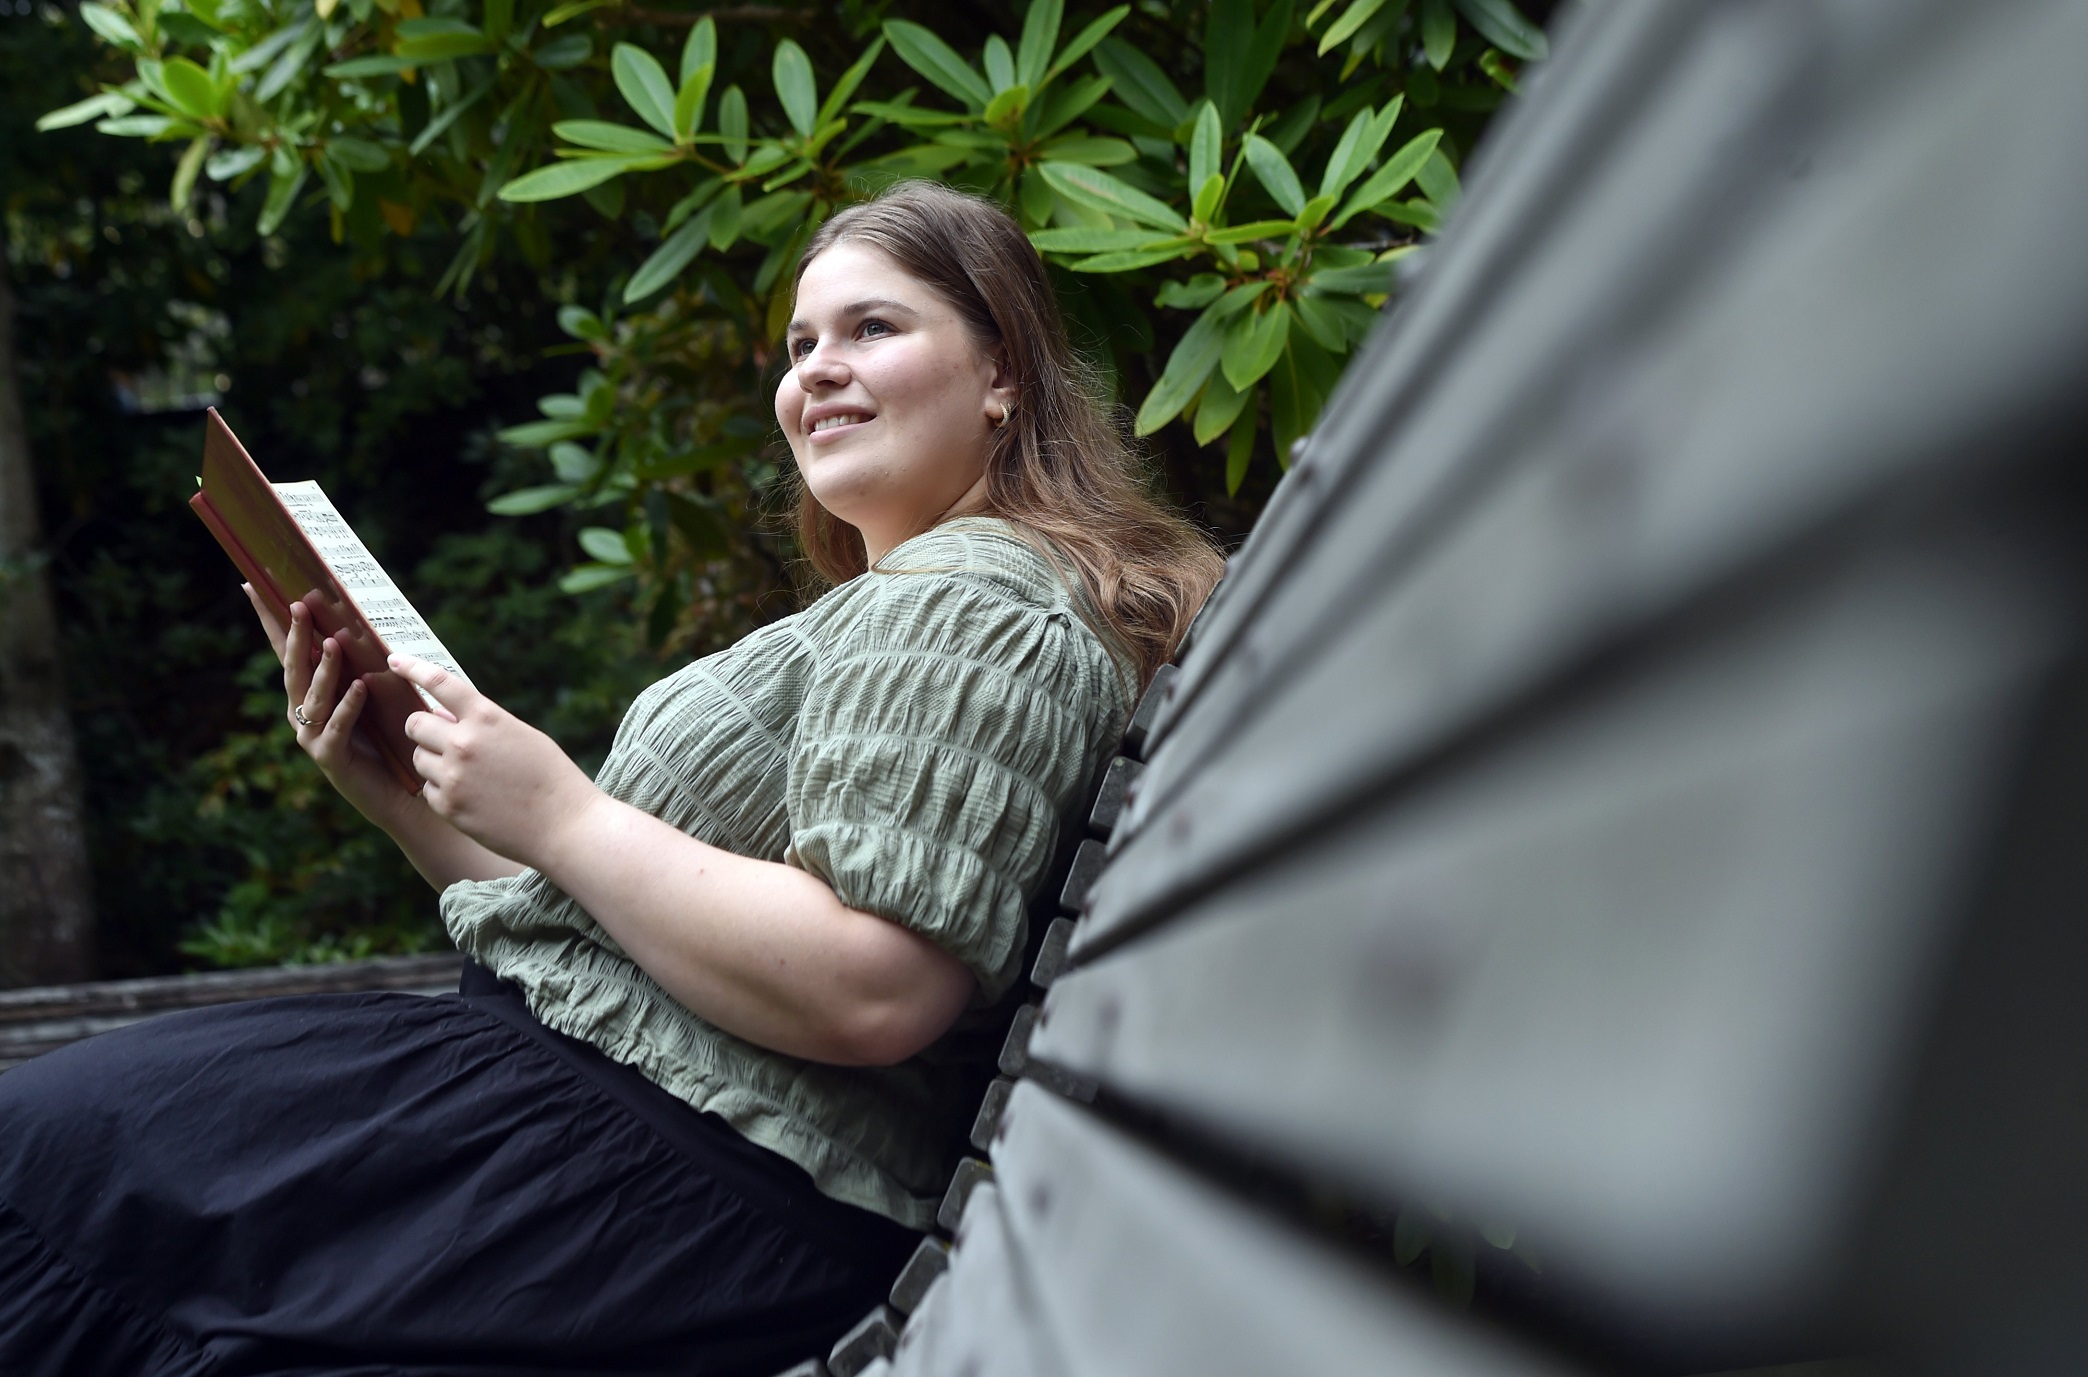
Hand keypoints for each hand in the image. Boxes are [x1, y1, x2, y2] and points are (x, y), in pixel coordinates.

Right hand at [244, 584, 413, 821]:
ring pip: (314, 697)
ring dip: (325, 669)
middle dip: (295, 636)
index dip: (271, 621)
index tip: (253, 586)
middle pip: (295, 669)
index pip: (286, 651)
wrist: (403, 792)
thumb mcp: (376, 695)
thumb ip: (363, 664)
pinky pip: (337, 728)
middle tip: (300, 605)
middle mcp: (302, 714)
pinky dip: (348, 707)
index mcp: (307, 695)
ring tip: (335, 643)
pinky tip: (360, 687)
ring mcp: (313, 738)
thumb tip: (364, 620)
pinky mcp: (331, 760)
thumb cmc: (391, 739)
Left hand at [390, 652, 602, 869]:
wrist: (564, 826)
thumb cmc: (550, 777)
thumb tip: (442, 717)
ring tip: (468, 775)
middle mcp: (464, 744)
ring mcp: (454, 777)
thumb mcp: (521, 735)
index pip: (439, 682)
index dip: (412, 667)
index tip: (394, 659)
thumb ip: (482, 724)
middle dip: (424, 730)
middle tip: (442, 739)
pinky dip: (443, 791)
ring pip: (418, 758)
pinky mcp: (448, 807)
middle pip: (414, 725)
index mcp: (487, 718)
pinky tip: (473, 798)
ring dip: (434, 762)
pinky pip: (428, 790)